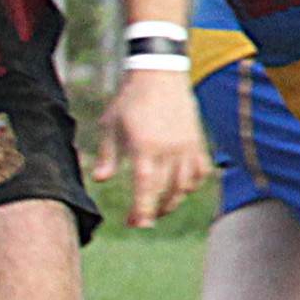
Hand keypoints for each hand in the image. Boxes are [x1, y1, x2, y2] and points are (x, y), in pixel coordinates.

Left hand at [91, 65, 211, 228]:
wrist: (159, 74)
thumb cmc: (129, 100)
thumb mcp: (110, 125)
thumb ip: (107, 155)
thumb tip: (99, 180)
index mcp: (145, 147)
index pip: (146, 187)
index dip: (142, 209)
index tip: (136, 224)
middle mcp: (170, 150)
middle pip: (166, 191)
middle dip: (154, 211)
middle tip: (141, 221)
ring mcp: (187, 146)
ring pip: (185, 185)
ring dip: (172, 201)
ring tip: (158, 208)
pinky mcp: (197, 142)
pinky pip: (200, 172)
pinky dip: (191, 184)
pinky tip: (180, 189)